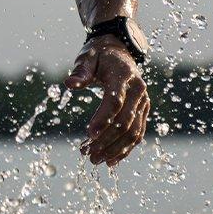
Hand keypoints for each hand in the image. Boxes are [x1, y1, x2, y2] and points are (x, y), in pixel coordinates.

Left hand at [66, 35, 149, 166]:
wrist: (120, 53)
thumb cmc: (99, 56)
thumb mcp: (88, 58)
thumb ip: (81, 72)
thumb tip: (69, 84)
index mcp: (124, 75)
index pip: (115, 101)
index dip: (103, 118)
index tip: (88, 135)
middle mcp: (138, 90)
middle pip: (125, 121)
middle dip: (106, 140)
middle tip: (87, 153)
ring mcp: (143, 102)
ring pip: (133, 131)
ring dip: (115, 149)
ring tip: (95, 160)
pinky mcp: (143, 111)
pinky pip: (137, 133)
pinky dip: (125, 149)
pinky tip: (110, 161)